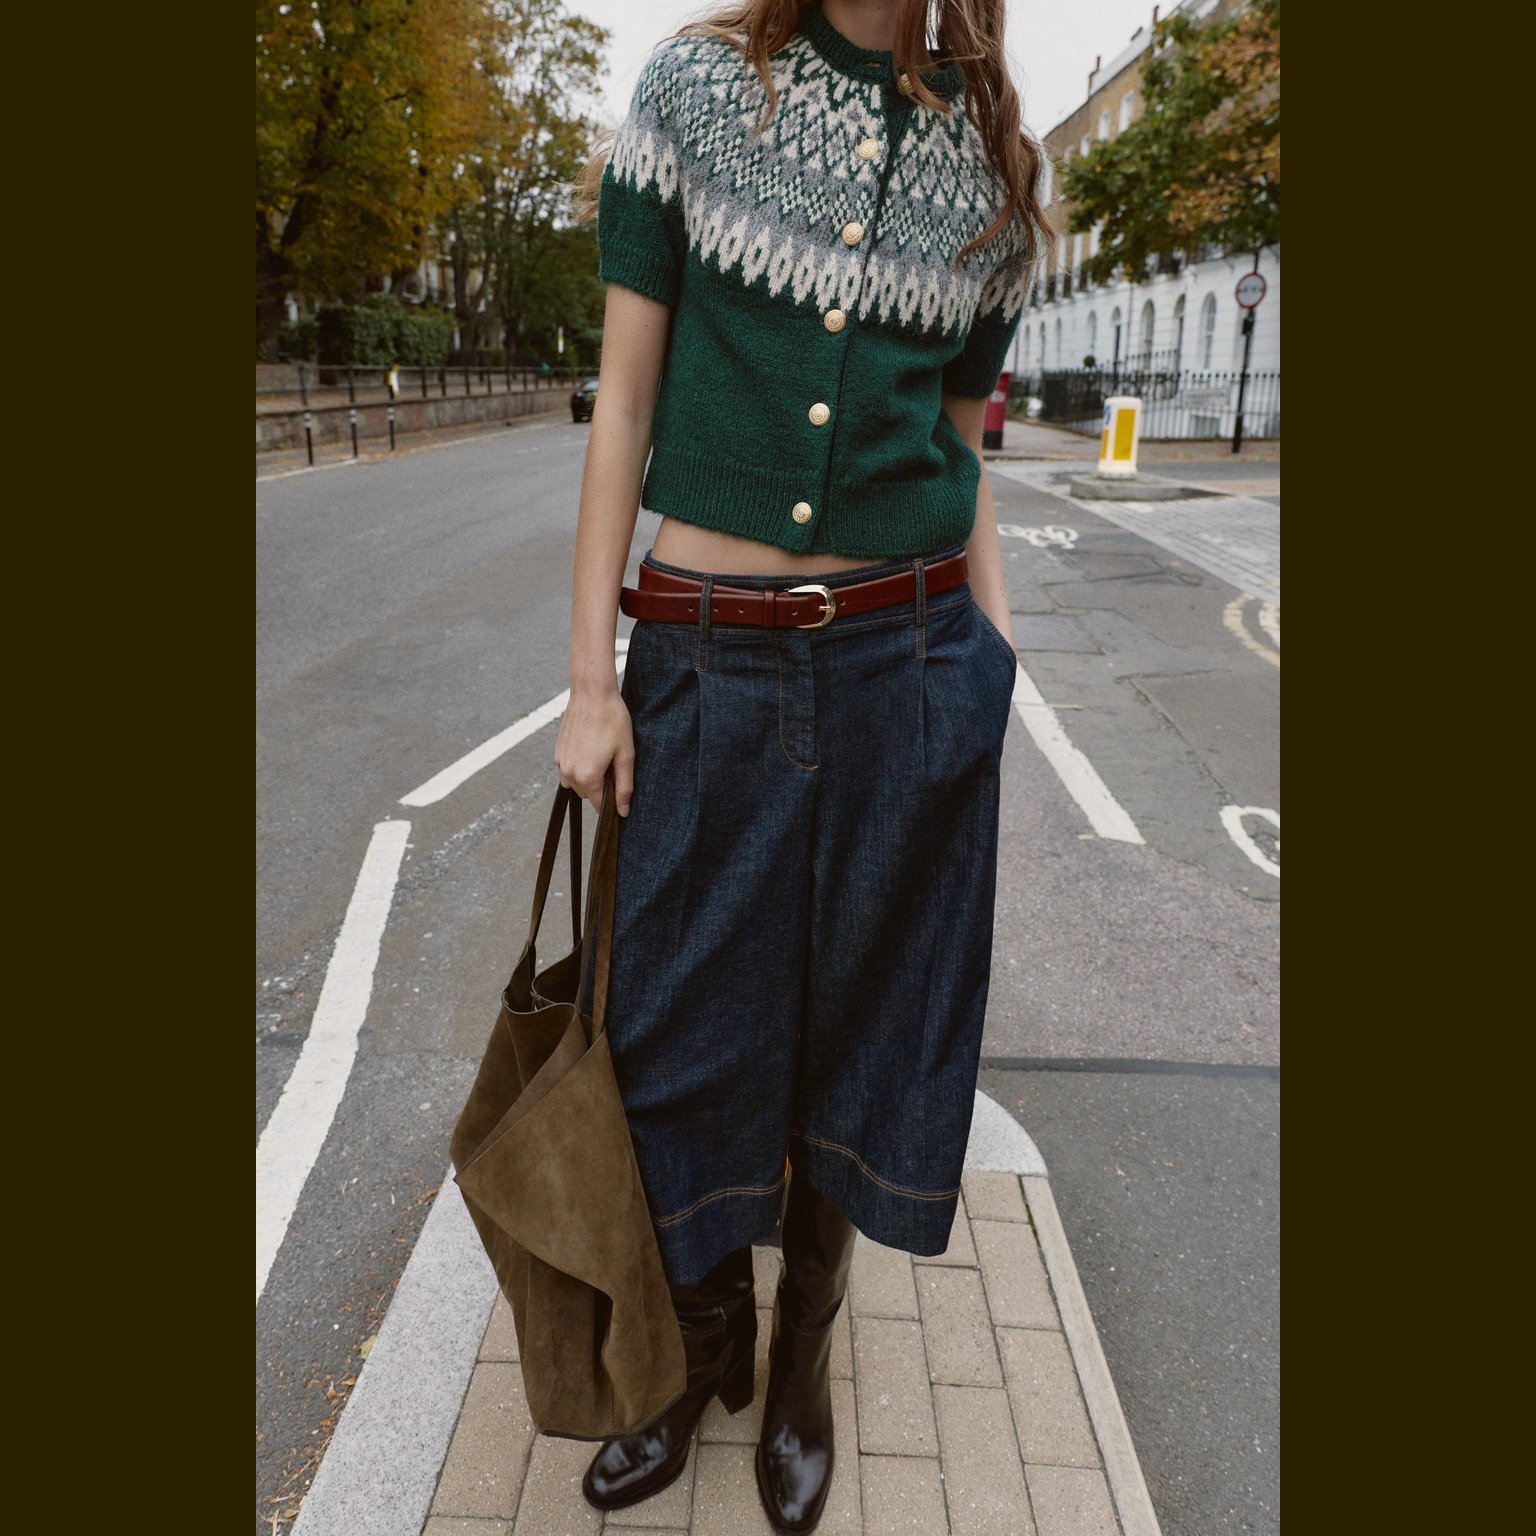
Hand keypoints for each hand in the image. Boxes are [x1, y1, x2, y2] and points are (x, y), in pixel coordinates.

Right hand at [555, 681, 634, 816]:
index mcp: (587, 777)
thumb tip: (622, 811)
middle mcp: (569, 773)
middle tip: (614, 762)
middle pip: (588, 794)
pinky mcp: (557, 753)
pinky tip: (590, 748)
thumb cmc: (612, 721)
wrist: (592, 694)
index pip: (600, 805)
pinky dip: (579, 767)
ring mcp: (560, 763)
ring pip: (577, 784)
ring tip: (602, 754)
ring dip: (589, 777)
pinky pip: (568, 771)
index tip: (621, 788)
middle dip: (601, 786)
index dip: (613, 801)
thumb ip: (624, 787)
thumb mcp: (626, 755)